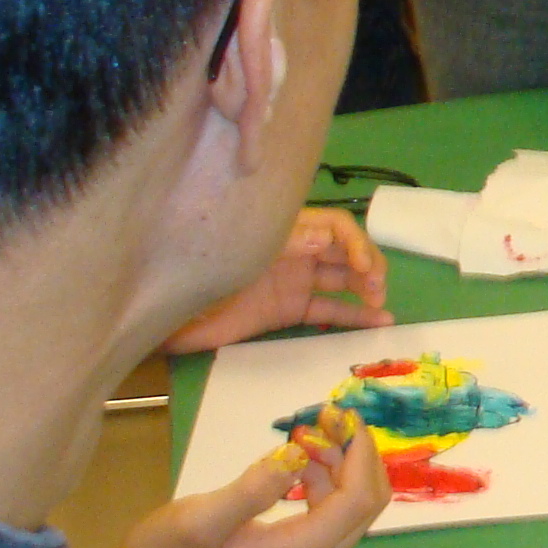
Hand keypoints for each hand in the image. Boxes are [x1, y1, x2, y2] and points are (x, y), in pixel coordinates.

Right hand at [52, 417, 391, 547]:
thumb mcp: (200, 518)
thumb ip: (254, 488)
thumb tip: (298, 454)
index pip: (358, 499)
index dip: (359, 452)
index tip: (342, 415)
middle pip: (364, 505)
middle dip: (355, 456)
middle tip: (326, 419)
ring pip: (349, 509)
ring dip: (339, 466)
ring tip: (307, 434)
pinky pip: (328, 517)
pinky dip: (323, 483)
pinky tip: (296, 464)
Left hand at [165, 207, 391, 353]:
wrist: (166, 314)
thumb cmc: (197, 278)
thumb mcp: (238, 257)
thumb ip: (280, 246)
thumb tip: (323, 239)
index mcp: (283, 231)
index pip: (333, 225)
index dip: (355, 242)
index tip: (362, 265)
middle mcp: (294, 251)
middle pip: (343, 249)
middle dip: (367, 263)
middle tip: (375, 287)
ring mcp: (294, 280)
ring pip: (342, 278)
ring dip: (367, 286)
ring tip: (381, 304)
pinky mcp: (290, 309)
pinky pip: (330, 308)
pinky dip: (355, 315)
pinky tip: (379, 321)